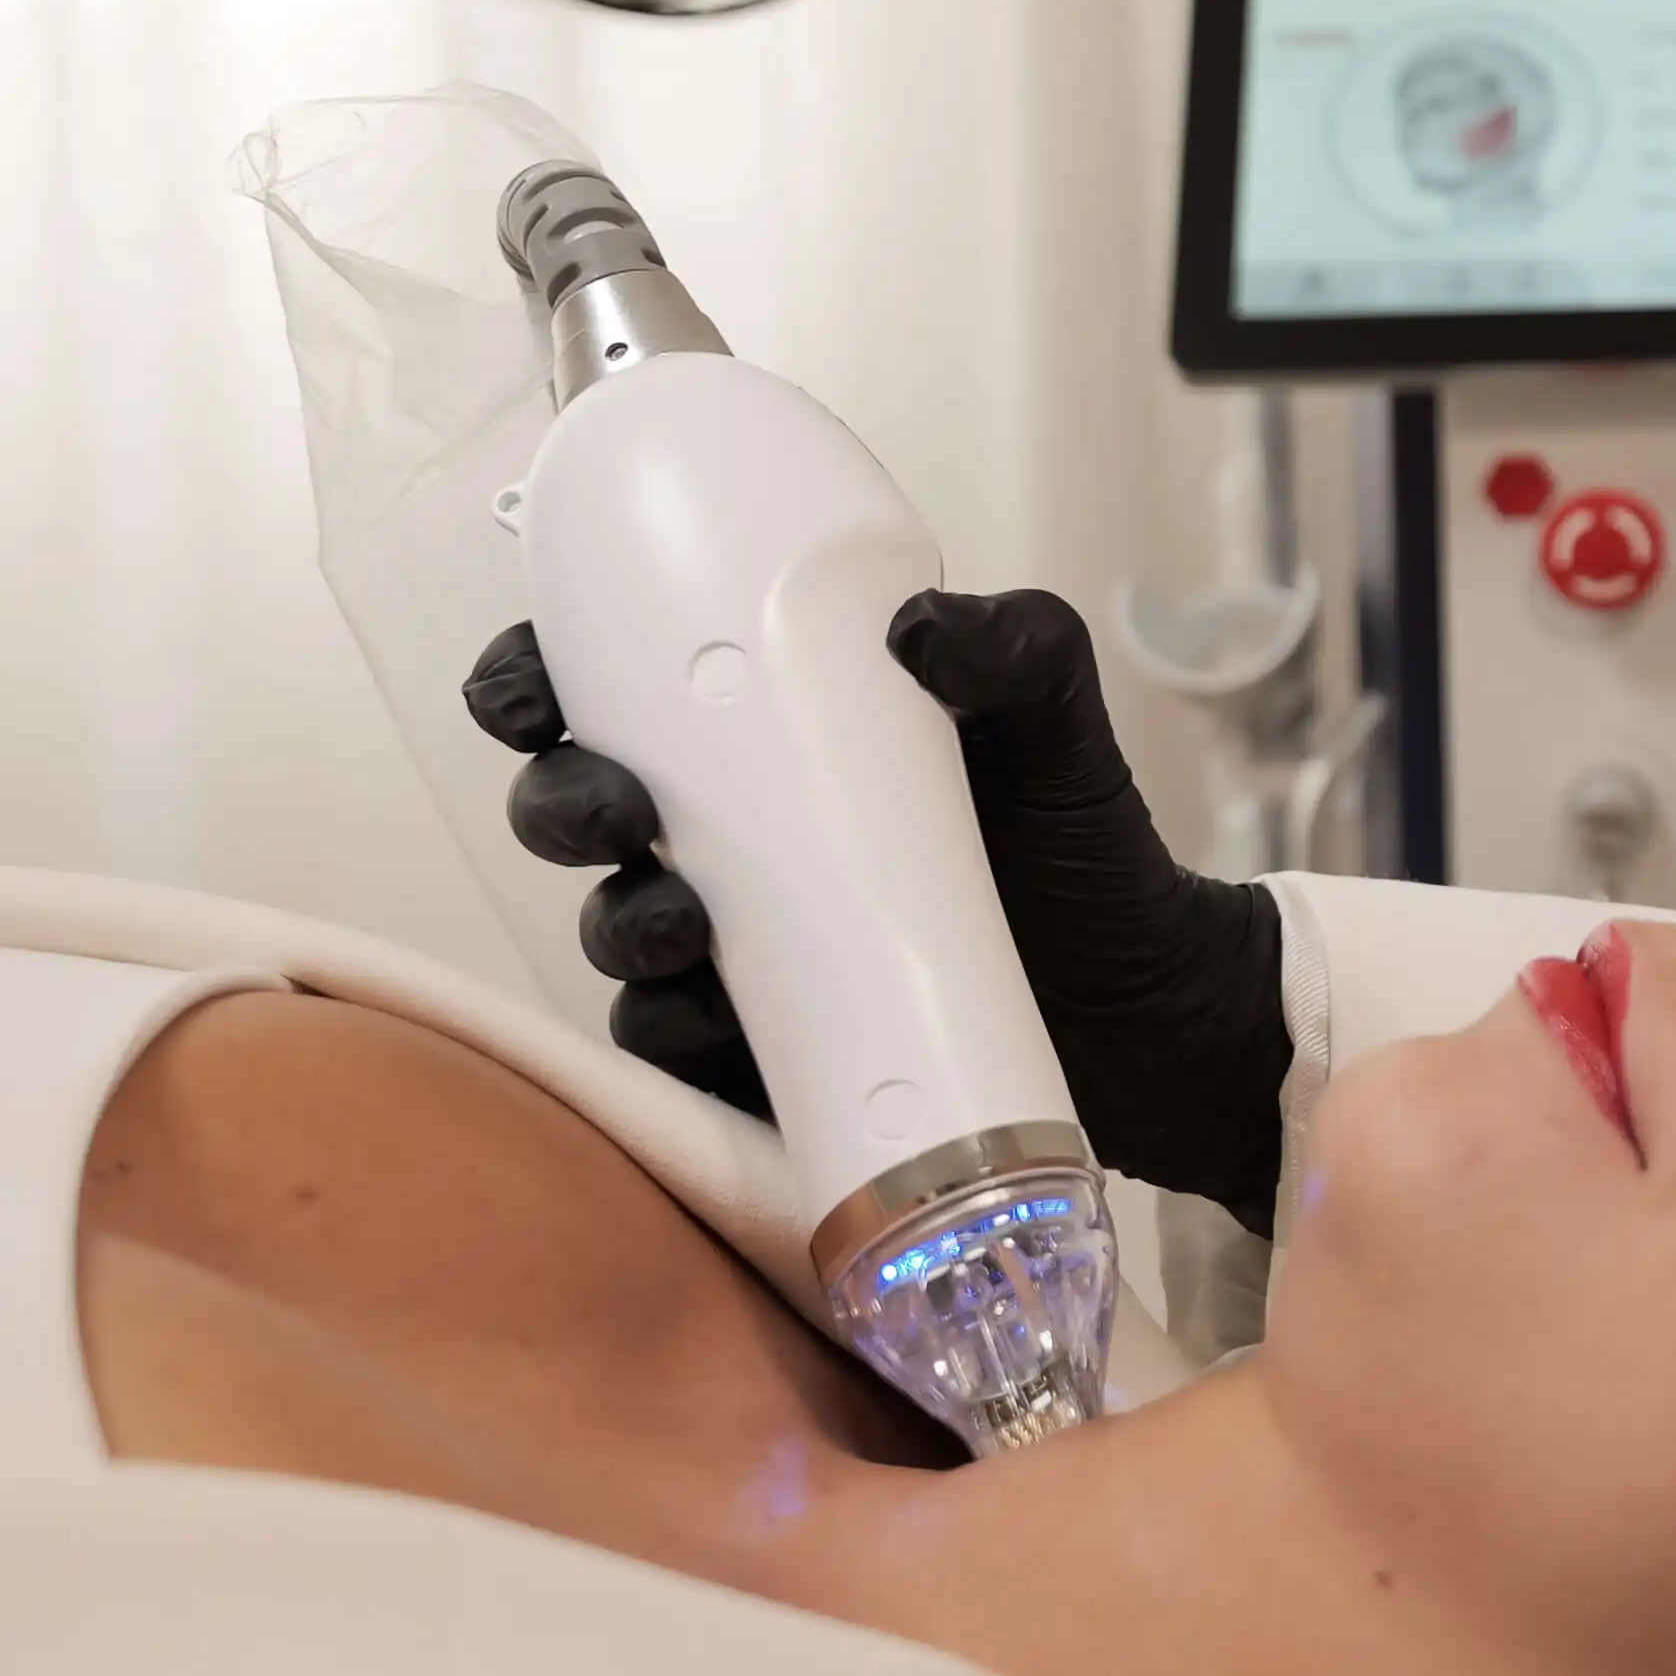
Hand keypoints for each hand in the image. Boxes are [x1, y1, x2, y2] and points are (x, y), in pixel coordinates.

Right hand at [464, 587, 1300, 1224]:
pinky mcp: (752, 1053)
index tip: (530, 688)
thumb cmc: (1081, 851)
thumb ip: (1019, 651)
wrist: (1145, 1013)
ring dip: (619, 921)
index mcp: (771, 732)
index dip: (537, 680)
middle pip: (573, 805)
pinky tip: (715, 1021)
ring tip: (685, 924)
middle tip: (619, 811)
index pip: (611, 685)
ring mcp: (733, 949)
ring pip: (610, 928)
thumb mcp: (1059, 731)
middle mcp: (729, 836)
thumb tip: (924, 622)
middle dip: (561, 802)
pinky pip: (668, 1049)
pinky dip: (673, 1032)